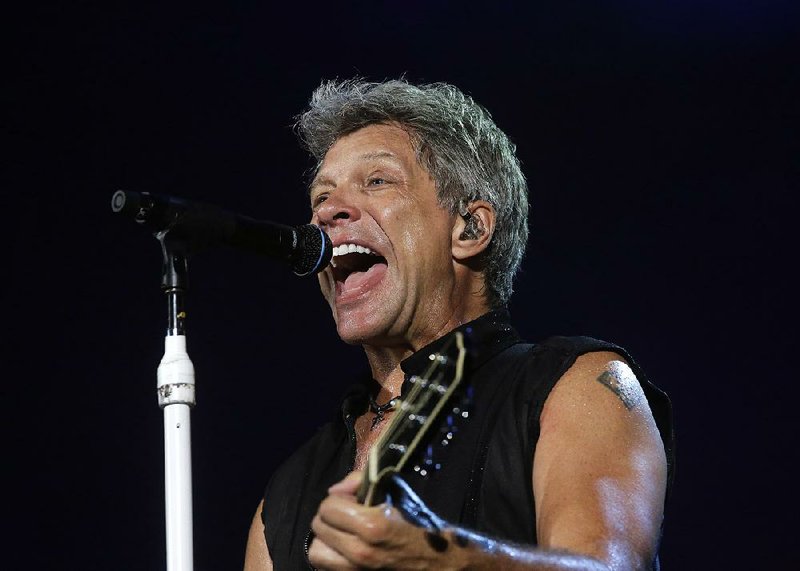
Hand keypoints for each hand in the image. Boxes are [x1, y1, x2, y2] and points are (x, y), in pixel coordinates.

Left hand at [308, 471, 462, 569]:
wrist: (442, 564)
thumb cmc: (421, 526)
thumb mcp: (397, 495)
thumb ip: (361, 483)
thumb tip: (335, 491)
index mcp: (371, 527)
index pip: (328, 507)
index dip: (338, 500)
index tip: (350, 500)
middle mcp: (359, 553)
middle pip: (318, 529)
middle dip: (330, 518)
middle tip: (345, 516)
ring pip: (317, 553)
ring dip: (326, 541)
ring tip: (343, 535)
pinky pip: (327, 569)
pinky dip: (333, 559)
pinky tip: (347, 551)